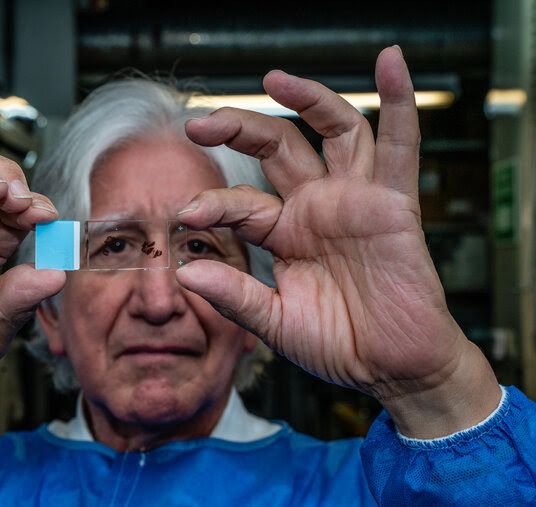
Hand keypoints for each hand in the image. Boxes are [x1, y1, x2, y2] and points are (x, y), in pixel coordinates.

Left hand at [176, 47, 499, 436]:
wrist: (392, 368)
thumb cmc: (339, 345)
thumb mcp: (275, 323)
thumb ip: (234, 296)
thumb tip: (185, 272)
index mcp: (283, 233)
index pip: (242, 204)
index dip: (214, 203)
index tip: (186, 215)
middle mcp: (315, 207)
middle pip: (277, 147)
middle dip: (237, 129)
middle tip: (198, 123)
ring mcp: (354, 200)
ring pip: (333, 131)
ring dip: (307, 99)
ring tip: (273, 79)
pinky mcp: (394, 204)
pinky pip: (400, 147)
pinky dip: (399, 102)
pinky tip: (390, 63)